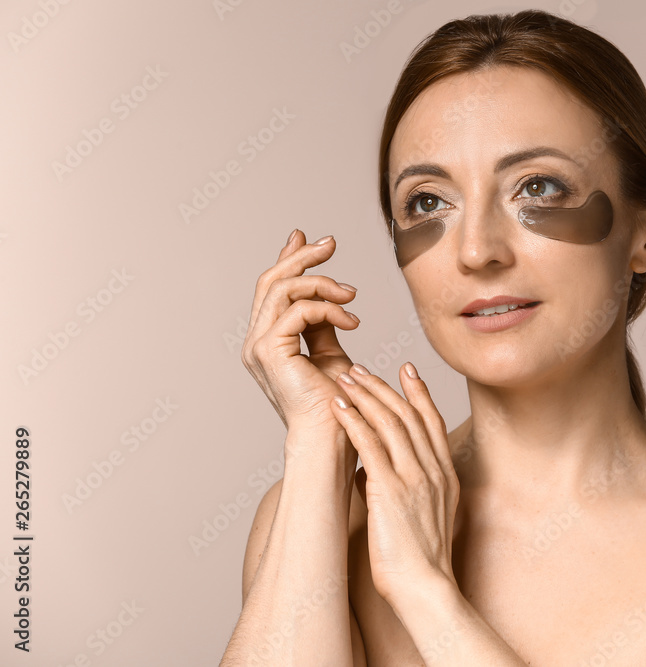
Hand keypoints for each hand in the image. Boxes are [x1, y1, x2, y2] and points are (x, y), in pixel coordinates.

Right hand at [242, 230, 360, 432]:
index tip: (313, 240)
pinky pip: (297, 311)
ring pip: (283, 289)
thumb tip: (334, 293)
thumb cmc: (336, 405)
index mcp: (268, 341)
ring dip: (322, 282)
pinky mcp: (270, 352)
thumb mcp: (332, 353)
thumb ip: (326, 323)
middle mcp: (256, 342)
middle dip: (302, 257)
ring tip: (352, 294)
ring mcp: (258, 346)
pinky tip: (353, 320)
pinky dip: (328, 308)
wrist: (332, 438)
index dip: (289, 259)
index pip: (273, 289)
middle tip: (331, 243)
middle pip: (272, 282)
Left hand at [331, 362, 459, 606]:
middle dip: (383, 387)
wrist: (426, 589)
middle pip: (409, 415)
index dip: (419, 392)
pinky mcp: (392, 490)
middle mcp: (433, 470)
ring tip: (344, 377)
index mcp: (445, 476)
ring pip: (390, 423)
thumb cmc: (420, 563)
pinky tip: (338, 406)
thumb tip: (368, 475)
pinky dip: (353, 421)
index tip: (406, 369)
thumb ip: (400, 489)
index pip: (433, 422)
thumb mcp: (421, 517)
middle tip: (361, 368)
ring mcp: (415, 478)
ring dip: (365, 396)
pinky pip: (370, 445)